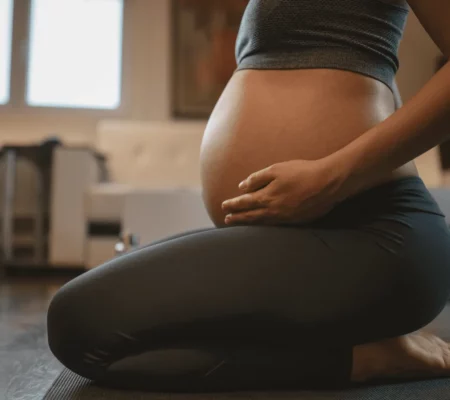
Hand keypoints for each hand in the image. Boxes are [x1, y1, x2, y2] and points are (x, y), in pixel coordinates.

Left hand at [221, 159, 344, 225]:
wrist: (327, 183)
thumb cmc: (301, 172)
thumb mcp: (276, 169)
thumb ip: (257, 178)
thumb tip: (242, 186)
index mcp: (267, 197)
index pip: (244, 203)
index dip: (233, 205)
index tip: (223, 206)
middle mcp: (273, 211)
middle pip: (250, 216)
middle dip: (237, 218)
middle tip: (226, 220)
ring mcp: (284, 218)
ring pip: (261, 223)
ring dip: (248, 223)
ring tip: (239, 224)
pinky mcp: (295, 221)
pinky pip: (274, 226)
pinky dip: (264, 226)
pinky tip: (262, 224)